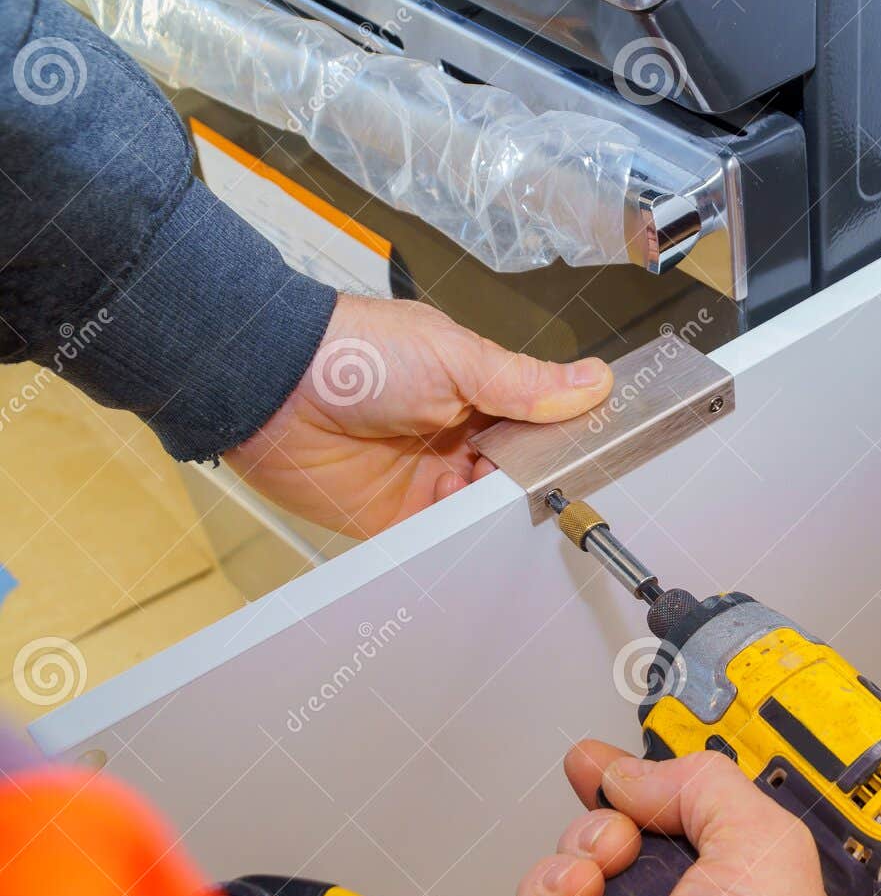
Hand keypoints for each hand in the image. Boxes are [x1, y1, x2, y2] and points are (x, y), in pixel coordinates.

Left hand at [225, 294, 612, 538]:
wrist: (268, 386)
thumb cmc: (353, 354)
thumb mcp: (455, 357)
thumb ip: (525, 382)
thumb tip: (596, 381)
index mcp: (476, 392)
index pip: (539, 425)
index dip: (561, 443)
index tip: (588, 458)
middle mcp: (457, 438)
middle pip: (518, 475)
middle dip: (530, 483)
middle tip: (540, 483)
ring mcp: (428, 480)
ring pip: (485, 512)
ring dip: (493, 510)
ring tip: (485, 491)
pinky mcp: (397, 520)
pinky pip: (441, 541)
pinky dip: (458, 540)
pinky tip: (458, 516)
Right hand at [481, 741, 840, 895]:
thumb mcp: (764, 843)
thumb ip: (704, 784)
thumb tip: (632, 773)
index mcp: (721, 882)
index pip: (660, 820)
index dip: (626, 788)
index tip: (596, 767)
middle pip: (598, 845)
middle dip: (596, 833)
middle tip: (616, 850)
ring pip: (552, 889)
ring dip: (555, 878)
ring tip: (580, 895)